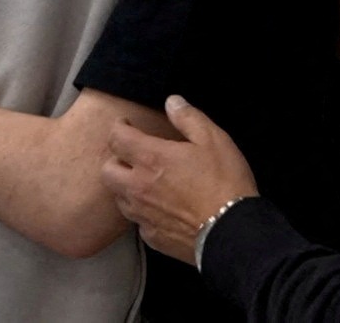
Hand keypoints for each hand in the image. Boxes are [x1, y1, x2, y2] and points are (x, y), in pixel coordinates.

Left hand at [101, 95, 257, 265]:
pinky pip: (137, 221)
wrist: (232, 232)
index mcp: (151, 158)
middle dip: (115, 159)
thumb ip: (188, 118)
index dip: (118, 127)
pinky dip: (142, 212)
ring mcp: (142, 215)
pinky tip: (157, 209)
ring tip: (142, 181)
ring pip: (118, 197)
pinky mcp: (151, 237)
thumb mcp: (213, 140)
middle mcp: (138, 187)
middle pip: (107, 170)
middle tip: (131, 155)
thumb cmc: (225, 182)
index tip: (125, 124)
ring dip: (125, 186)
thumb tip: (171, 101)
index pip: (117, 138)